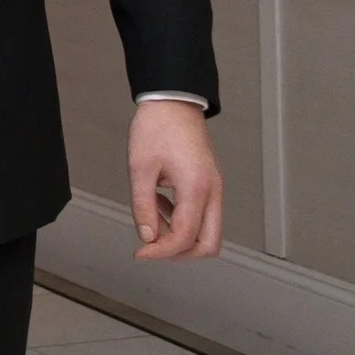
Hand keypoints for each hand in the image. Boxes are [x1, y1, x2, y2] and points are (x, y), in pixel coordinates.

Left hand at [128, 100, 223, 260]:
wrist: (173, 101)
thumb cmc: (157, 127)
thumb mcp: (140, 168)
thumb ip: (143, 206)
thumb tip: (147, 236)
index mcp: (196, 188)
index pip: (185, 237)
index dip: (161, 252)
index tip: (140, 253)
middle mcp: (212, 191)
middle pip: (208, 244)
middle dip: (180, 253)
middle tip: (151, 247)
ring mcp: (214, 187)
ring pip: (208, 231)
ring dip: (180, 235)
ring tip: (152, 217)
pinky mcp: (210, 183)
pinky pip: (203, 214)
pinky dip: (183, 220)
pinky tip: (160, 205)